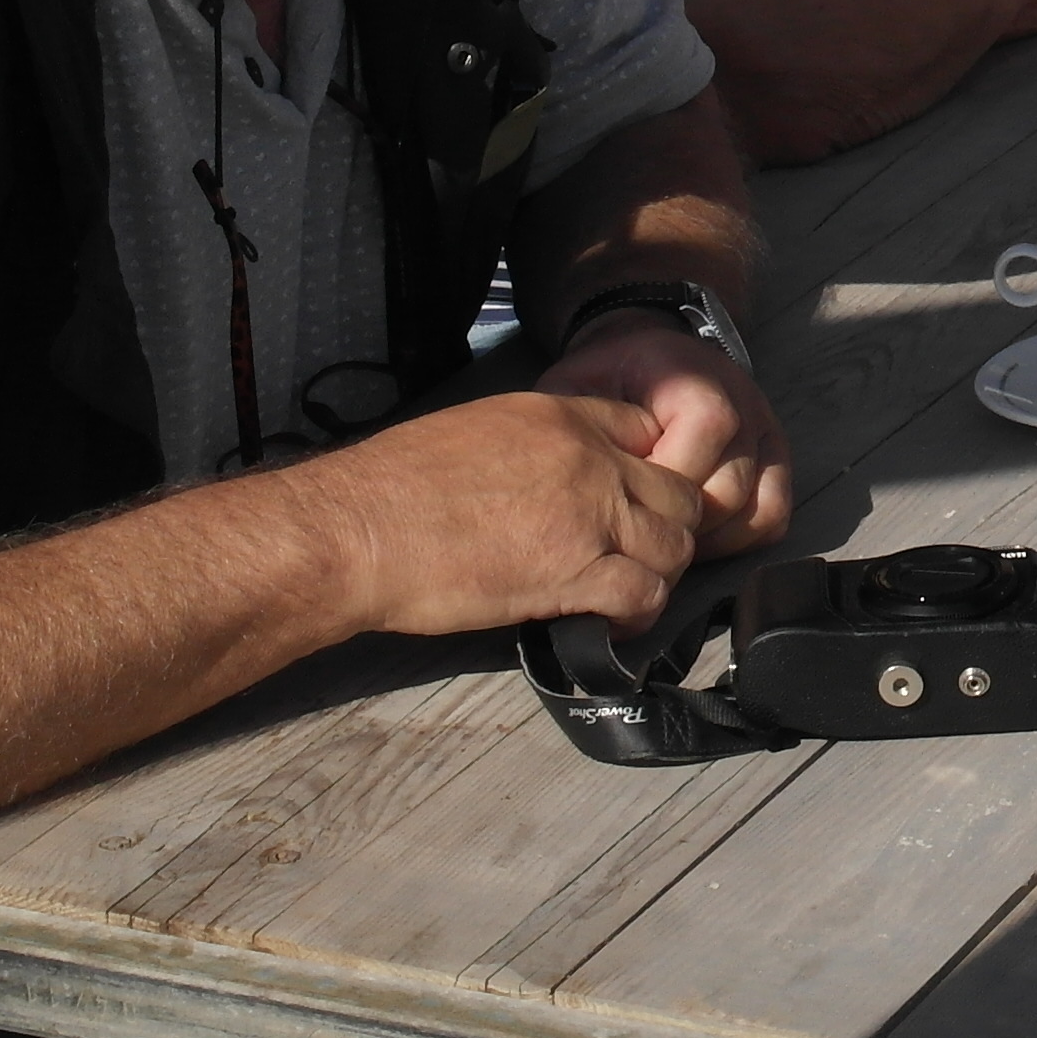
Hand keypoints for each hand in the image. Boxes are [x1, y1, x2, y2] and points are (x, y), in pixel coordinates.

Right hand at [283, 390, 709, 637]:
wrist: (359, 529)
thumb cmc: (393, 487)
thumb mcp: (473, 433)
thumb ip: (528, 447)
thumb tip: (543, 481)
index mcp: (560, 417)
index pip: (650, 430)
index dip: (650, 471)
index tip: (633, 503)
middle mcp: (588, 460)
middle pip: (677, 492)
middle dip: (667, 527)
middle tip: (637, 554)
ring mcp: (588, 516)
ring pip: (674, 544)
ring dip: (659, 572)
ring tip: (626, 591)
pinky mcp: (575, 573)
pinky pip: (645, 593)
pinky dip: (638, 613)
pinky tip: (612, 620)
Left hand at [541, 311, 794, 556]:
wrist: (648, 357)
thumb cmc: (607, 378)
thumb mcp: (578, 386)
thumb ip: (578, 427)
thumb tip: (571, 484)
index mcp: (695, 379)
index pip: (706, 430)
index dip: (660, 479)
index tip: (619, 496)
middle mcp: (743, 402)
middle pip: (728, 487)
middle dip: (677, 520)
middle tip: (636, 531)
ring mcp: (764, 433)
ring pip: (755, 508)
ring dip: (708, 537)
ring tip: (663, 539)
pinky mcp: (774, 460)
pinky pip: (771, 516)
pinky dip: (738, 539)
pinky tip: (696, 538)